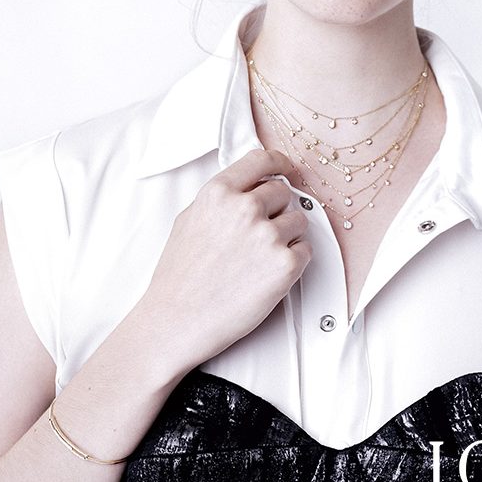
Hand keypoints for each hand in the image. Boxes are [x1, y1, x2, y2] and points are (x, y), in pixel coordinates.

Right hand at [137, 148, 310, 379]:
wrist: (176, 321)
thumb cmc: (180, 275)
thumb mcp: (190, 219)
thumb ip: (222, 198)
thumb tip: (251, 186)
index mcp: (219, 192)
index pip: (261, 160)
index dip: (279, 163)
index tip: (286, 170)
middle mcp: (245, 208)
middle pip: (283, 192)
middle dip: (276, 210)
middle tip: (259, 235)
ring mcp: (268, 236)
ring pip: (298, 220)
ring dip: (287, 235)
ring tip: (259, 259)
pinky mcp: (285, 265)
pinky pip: (305, 250)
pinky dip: (294, 260)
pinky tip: (267, 273)